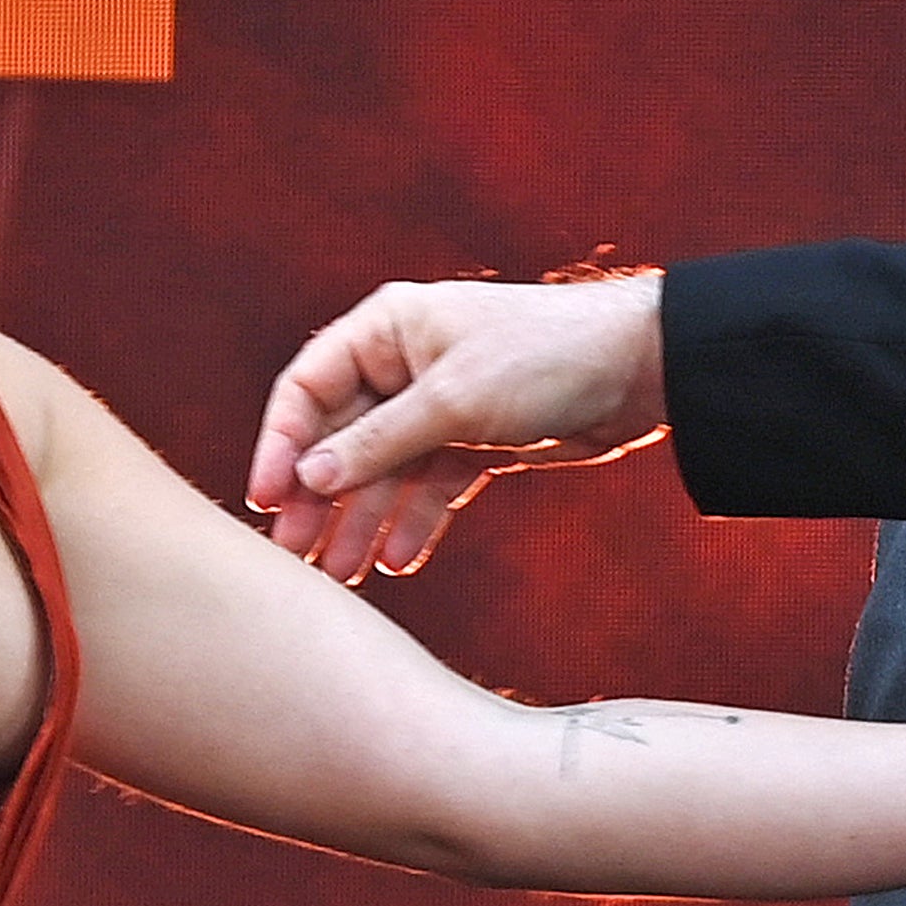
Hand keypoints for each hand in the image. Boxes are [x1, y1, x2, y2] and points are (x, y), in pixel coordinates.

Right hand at [249, 273, 671, 580]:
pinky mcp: (473, 441)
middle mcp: (402, 365)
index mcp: (386, 330)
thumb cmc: (543, 358)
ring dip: (361, 520)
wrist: (639, 369)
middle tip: (294, 555)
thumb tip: (308, 478)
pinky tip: (398, 560)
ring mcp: (437, 407)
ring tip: (342, 574)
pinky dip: (413, 521)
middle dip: (318, 497)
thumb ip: (378, 442)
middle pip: (340, 438)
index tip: (266, 498)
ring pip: (382, 472)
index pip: (308, 388)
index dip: (281, 443)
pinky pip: (428, 487)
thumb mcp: (453, 401)